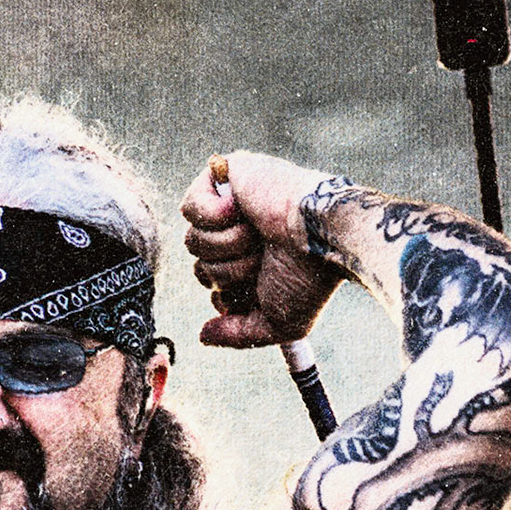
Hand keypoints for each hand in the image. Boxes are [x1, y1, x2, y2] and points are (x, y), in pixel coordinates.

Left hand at [180, 150, 344, 346]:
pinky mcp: (224, 174)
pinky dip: (214, 217)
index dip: (226, 292)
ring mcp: (231, 203)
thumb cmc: (309, 276)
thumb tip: (203, 335)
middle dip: (231, 272)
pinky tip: (242, 211)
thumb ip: (237, 334)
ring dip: (228, 246)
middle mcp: (240, 233)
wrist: (320, 236)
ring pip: (192, 241)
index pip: (211, 283)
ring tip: (258, 235)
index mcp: (252, 260)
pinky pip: (189, 206)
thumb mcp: (277, 322)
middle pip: (199, 265)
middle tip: (264, 257)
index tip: (257, 286)